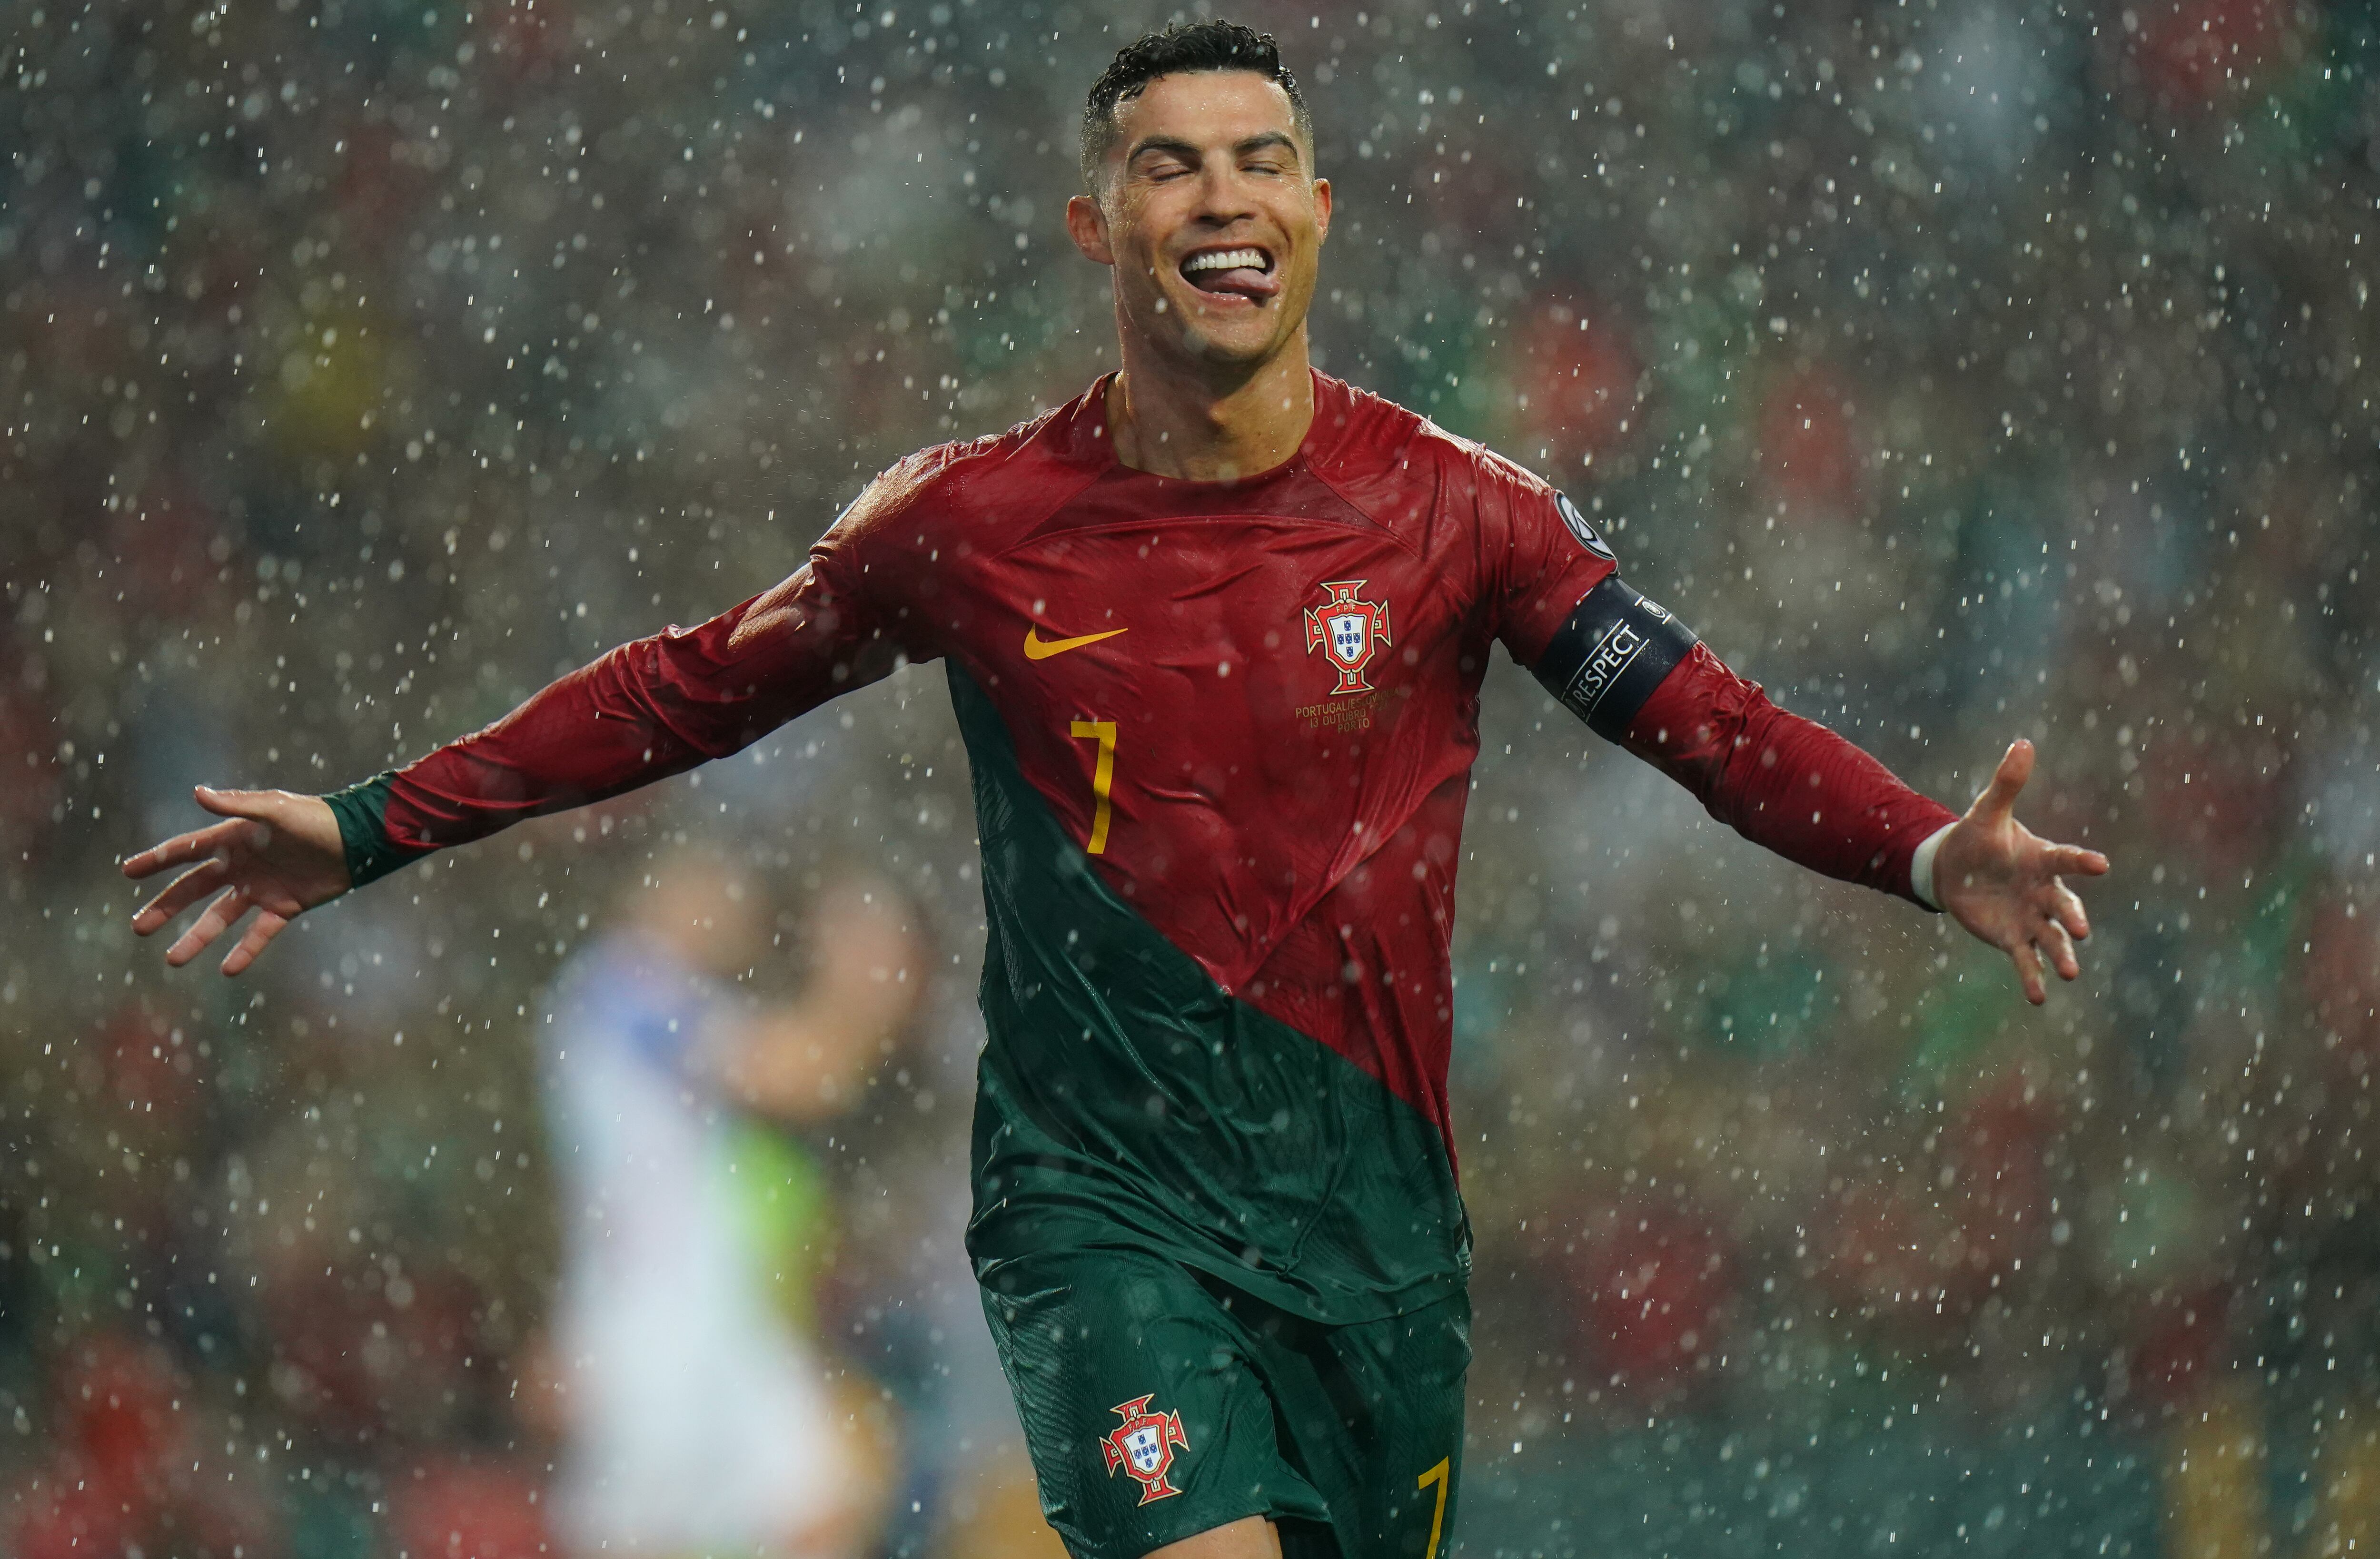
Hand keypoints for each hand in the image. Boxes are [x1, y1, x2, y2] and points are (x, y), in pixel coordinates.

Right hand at [123, 787, 349, 974]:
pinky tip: (228, 969)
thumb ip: (237, 805)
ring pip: (221, 917)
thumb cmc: (316, 818)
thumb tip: (197, 792)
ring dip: (197, 938)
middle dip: (166, 908)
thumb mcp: (275, 809)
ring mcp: (261, 888)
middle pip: (195, 890)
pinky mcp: (285, 906)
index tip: (127, 871)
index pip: (187, 851)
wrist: (356, 839)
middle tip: (139, 927)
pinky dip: (245, 950)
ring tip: (172, 960)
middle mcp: (242, 866)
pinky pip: (260, 933)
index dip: (158, 860)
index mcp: (234, 839)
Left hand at [1932, 740, 2110, 1004]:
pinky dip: (2033, 979)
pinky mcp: (2013, 938)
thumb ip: (2006, 783)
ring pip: (2051, 939)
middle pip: (2064, 906)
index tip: (2101, 865)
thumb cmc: (1978, 836)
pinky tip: (2039, 998)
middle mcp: (2044, 891)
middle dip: (2073, 919)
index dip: (2082, 861)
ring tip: (2070, 972)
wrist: (1955, 868)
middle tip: (2079, 931)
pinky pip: (2026, 961)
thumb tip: (2023, 742)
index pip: (2067, 859)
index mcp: (2043, 859)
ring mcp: (2031, 917)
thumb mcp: (1987, 810)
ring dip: (2062, 956)